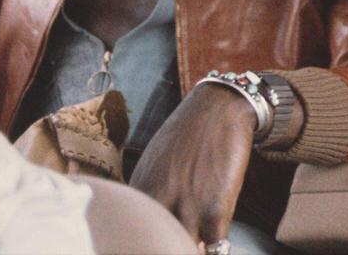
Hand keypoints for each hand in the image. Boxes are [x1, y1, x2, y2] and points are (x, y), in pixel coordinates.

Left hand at [129, 84, 253, 249]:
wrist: (218, 108)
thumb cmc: (187, 133)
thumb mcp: (153, 162)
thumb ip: (148, 193)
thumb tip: (149, 217)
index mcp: (139, 193)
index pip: (129, 234)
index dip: (140, 244)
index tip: (148, 244)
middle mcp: (158, 203)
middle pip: (151, 246)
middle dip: (159, 249)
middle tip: (167, 247)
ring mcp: (187, 208)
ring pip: (181, 250)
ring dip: (188, 251)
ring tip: (193, 250)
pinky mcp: (216, 209)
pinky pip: (215, 248)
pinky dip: (215, 253)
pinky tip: (216, 250)